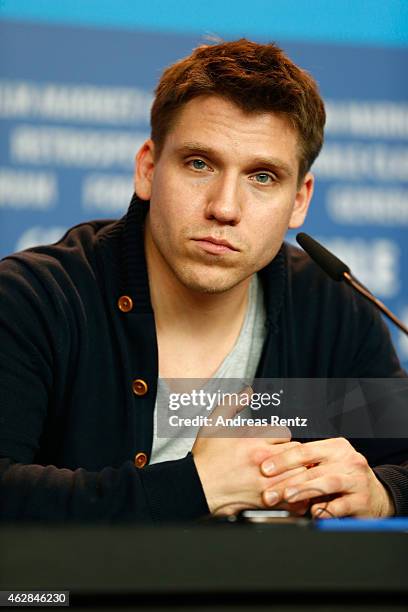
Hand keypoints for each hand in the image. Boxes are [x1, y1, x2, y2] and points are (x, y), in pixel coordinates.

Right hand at [192, 387, 298, 514]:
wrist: (197, 487)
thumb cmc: (205, 458)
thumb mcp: (214, 424)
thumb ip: (232, 404)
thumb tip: (247, 391)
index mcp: (253, 441)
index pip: (284, 433)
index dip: (280, 436)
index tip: (274, 441)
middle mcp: (263, 461)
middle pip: (296, 452)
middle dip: (291, 453)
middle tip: (284, 456)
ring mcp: (266, 482)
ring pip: (299, 473)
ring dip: (295, 471)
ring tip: (288, 471)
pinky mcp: (266, 501)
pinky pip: (293, 497)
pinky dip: (295, 493)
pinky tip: (289, 488)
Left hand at [260, 437, 394, 517]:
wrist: (376, 496)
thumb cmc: (343, 477)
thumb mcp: (327, 464)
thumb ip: (305, 464)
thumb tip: (270, 470)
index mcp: (335, 447)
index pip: (304, 450)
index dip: (282, 459)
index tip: (265, 468)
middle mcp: (347, 460)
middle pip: (311, 468)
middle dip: (286, 481)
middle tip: (269, 492)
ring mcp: (356, 480)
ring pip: (326, 483)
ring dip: (304, 490)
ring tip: (288, 497)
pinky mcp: (362, 500)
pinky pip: (340, 505)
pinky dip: (325, 509)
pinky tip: (313, 512)